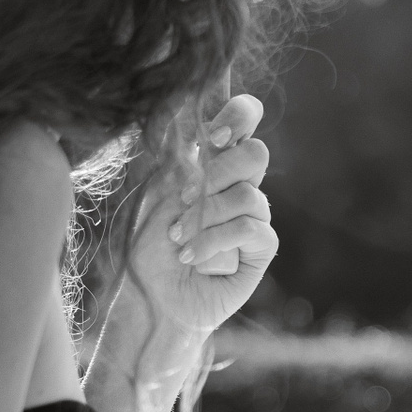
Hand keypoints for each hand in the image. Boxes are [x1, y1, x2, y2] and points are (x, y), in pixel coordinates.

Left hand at [126, 93, 276, 336]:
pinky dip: (216, 240)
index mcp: (216, 162)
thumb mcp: (157, 192)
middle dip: (218, 173)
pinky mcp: (262, 248)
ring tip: (179, 237)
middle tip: (185, 198)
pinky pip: (252, 229)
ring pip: (249, 196)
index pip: (245, 118)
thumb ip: (182, 157)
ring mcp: (255, 217)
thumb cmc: (149, 244)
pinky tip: (192, 257)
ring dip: (206, 216)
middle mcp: (240, 186)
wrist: (152, 296)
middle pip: (256, 153)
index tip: (213, 136)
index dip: (239, 116)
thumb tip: (199, 121)